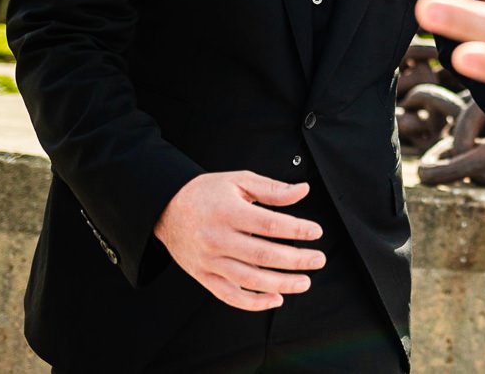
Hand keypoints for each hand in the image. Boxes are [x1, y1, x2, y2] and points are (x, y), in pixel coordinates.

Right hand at [154, 171, 324, 310]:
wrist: (166, 208)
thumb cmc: (205, 193)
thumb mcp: (239, 181)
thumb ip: (272, 189)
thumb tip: (302, 191)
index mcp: (228, 213)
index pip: (269, 224)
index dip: (296, 230)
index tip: (316, 232)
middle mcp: (218, 239)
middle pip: (263, 255)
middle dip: (296, 260)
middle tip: (318, 260)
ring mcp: (210, 261)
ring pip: (249, 279)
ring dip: (281, 284)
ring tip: (304, 282)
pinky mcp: (203, 276)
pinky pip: (230, 296)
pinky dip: (254, 302)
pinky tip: (275, 298)